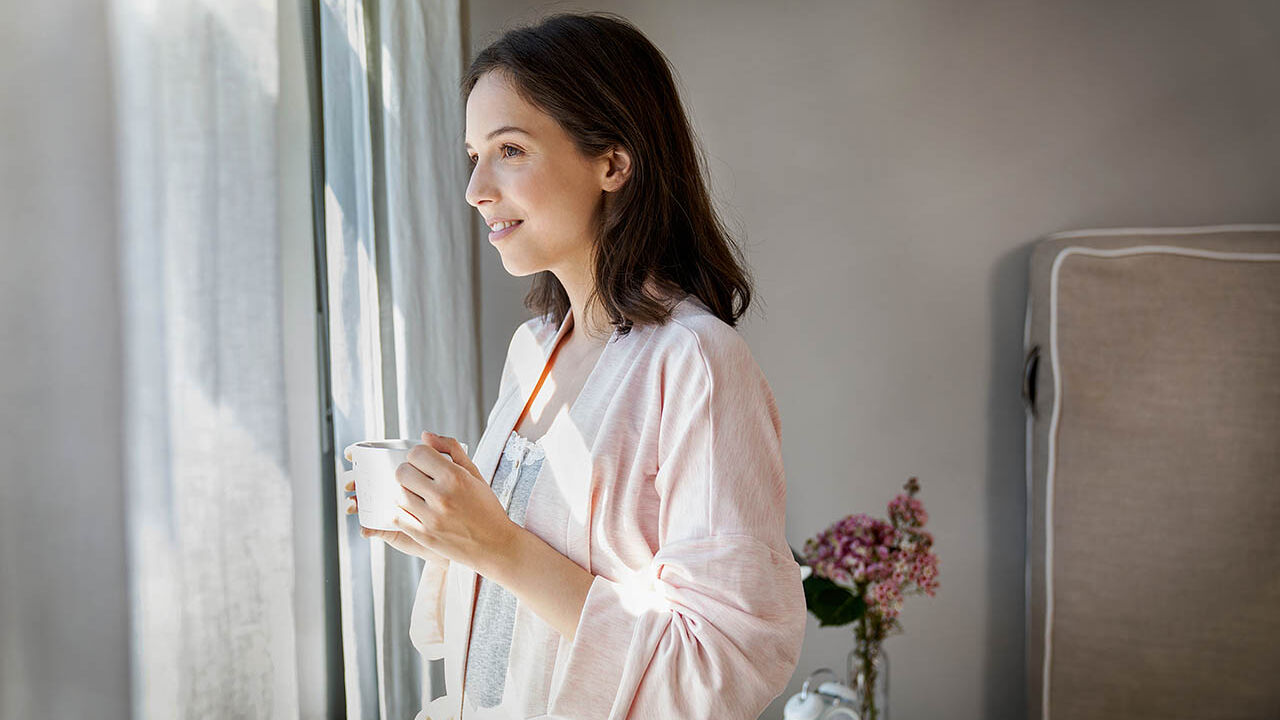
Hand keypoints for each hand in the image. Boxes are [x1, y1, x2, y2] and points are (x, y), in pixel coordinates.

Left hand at [346, 432, 514, 571]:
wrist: (495, 545)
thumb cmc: (486, 508)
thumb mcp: (475, 474)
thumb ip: (451, 450)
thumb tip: (425, 435)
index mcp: (455, 477)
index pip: (417, 453)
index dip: (418, 455)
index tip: (423, 462)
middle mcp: (442, 496)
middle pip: (402, 472)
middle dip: (407, 471)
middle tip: (417, 478)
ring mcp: (431, 518)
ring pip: (397, 494)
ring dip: (403, 491)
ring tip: (415, 495)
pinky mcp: (424, 536)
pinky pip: (396, 517)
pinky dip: (399, 511)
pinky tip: (410, 510)